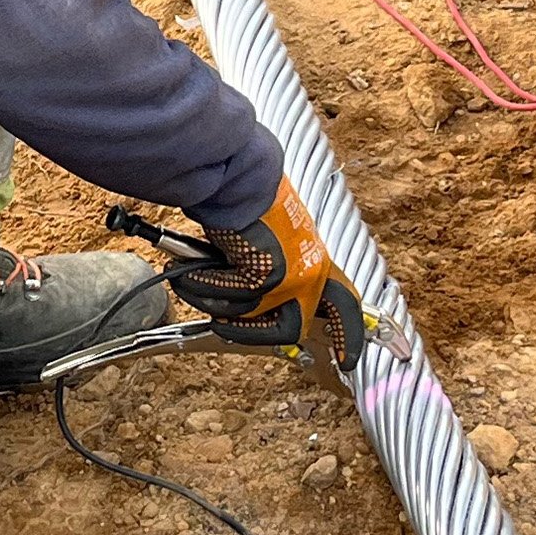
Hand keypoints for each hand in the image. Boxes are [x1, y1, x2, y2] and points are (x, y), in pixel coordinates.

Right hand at [174, 179, 366, 377]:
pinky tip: (187, 268)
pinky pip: (226, 297)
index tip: (346, 361)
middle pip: (291, 329)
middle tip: (223, 324)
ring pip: (245, 314)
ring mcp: (290, 277)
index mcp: (315, 259)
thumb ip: (269, 270)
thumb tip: (243, 305)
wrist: (238, 173)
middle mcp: (310, 271)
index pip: (344, 304)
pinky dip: (202, 284)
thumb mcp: (269, 242)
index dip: (348, 335)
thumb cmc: (246, 199)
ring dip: (210, 298)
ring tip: (188, 276)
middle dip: (251, 332)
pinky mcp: (266, 275)